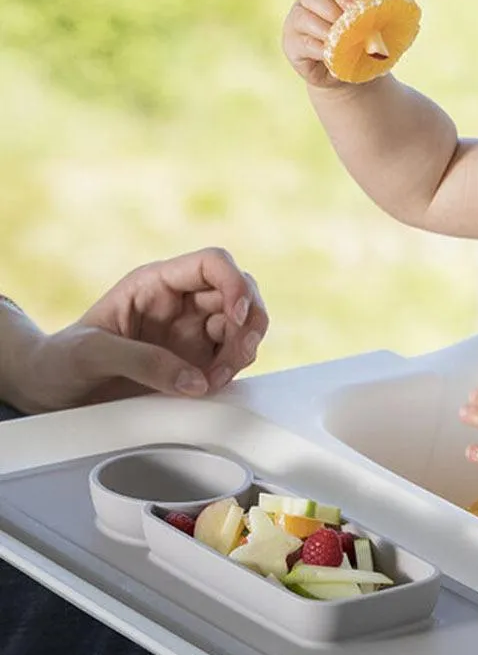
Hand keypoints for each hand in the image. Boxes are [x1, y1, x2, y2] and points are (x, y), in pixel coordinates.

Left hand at [23, 247, 268, 411]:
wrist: (53, 390)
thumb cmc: (62, 360)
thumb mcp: (91, 353)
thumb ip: (142, 361)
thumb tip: (195, 380)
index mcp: (156, 283)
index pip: (212, 264)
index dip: (234, 284)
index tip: (235, 317)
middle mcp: (182, 302)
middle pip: (241, 292)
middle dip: (248, 322)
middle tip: (233, 356)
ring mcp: (195, 331)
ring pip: (246, 324)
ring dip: (244, 349)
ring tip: (215, 378)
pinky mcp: (200, 360)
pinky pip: (236, 355)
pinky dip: (235, 370)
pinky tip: (210, 385)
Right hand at [281, 0, 360, 88]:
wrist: (345, 75)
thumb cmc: (359, 48)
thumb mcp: (367, 32)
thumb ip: (367, 21)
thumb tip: (372, 16)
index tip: (356, 7)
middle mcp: (308, 3)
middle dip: (332, 10)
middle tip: (348, 27)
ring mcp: (295, 23)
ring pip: (303, 18)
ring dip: (325, 30)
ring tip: (342, 43)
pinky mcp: (291, 45)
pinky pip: (303, 43)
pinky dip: (320, 49)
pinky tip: (333, 55)